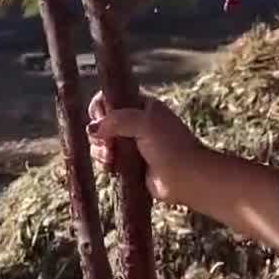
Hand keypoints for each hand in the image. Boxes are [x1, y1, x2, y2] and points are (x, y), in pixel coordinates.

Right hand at [87, 91, 205, 205]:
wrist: (187, 178)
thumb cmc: (171, 147)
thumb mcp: (145, 124)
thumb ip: (117, 120)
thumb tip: (92, 128)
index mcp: (142, 106)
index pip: (110, 99)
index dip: (100, 109)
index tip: (101, 121)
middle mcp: (135, 123)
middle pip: (102, 122)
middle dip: (99, 134)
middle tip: (108, 145)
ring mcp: (131, 144)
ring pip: (102, 142)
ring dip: (101, 150)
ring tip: (111, 159)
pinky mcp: (128, 163)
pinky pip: (107, 159)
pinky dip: (105, 163)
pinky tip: (112, 168)